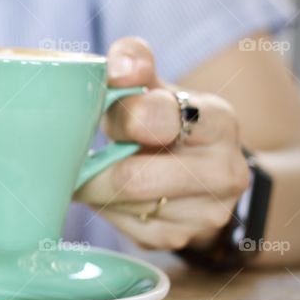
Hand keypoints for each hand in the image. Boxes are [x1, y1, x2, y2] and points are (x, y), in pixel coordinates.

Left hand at [74, 37, 249, 249]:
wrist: (197, 165)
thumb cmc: (161, 117)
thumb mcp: (152, 83)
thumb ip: (133, 62)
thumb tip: (120, 69)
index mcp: (218, 120)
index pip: (159, 118)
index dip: (121, 116)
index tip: (104, 114)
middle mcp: (225, 170)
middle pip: (135, 178)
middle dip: (96, 167)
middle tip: (74, 155)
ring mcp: (208, 212)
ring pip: (126, 206)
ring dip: (98, 189)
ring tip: (92, 170)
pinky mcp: (182, 238)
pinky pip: (127, 229)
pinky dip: (108, 209)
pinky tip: (110, 192)